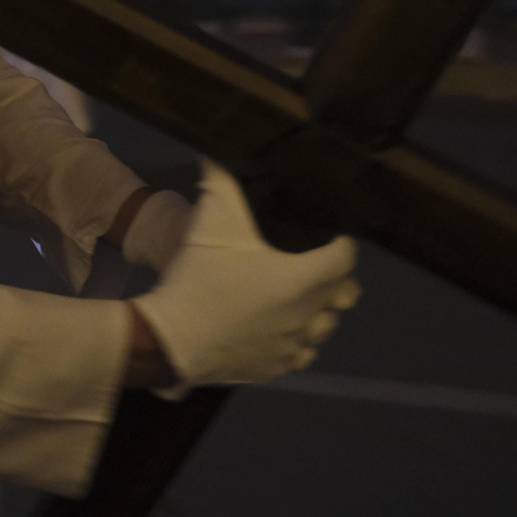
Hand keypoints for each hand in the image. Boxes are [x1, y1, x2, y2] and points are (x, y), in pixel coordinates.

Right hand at [131, 160, 358, 397]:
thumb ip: (221, 180)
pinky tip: (278, 328)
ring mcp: (292, 346)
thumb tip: (217, 148)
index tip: (328, 236)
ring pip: (325, 327)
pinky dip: (296, 340)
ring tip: (294, 297)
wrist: (171, 339)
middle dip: (335, 280)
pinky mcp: (276, 369)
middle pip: (345, 296)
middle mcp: (307, 315)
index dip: (342, 243)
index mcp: (302, 278)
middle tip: (312, 266)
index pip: (346, 258)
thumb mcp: (210, 220)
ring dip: (317, 311)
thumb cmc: (198, 277)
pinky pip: (302, 353)